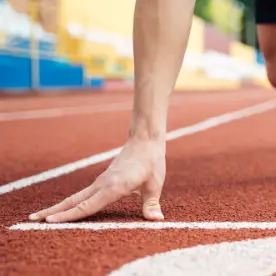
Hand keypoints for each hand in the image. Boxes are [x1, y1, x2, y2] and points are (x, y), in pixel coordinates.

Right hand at [29, 139, 165, 222]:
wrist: (145, 140)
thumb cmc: (151, 161)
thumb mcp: (155, 184)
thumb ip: (152, 204)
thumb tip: (157, 220)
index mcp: (113, 187)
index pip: (87, 205)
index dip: (69, 215)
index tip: (50, 221)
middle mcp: (102, 184)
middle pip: (73, 201)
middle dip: (54, 211)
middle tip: (33, 220)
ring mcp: (101, 182)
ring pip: (76, 197)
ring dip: (60, 206)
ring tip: (42, 216)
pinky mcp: (103, 180)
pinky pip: (84, 194)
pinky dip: (72, 202)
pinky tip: (66, 208)